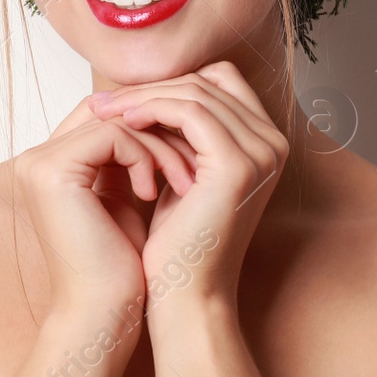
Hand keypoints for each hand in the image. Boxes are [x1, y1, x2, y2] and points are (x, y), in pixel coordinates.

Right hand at [13, 93, 195, 320]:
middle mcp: (36, 158)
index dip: (151, 125)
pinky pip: (114, 136)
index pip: (106, 115)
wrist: (103, 315)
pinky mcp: (53, 172)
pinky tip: (154, 193)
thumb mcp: (127, 200)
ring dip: (161, 146)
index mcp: (51, 165)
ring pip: (118, 120)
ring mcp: (39, 164)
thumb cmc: (122, 269)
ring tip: (183, 181)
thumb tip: (169, 120)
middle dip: (161, 129)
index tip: (192, 147)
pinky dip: (145, 157)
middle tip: (198, 154)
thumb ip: (131, 160)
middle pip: (111, 110)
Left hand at [87, 61, 288, 309]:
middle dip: (151, 86)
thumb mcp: (181, 174)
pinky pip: (189, 112)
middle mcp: (272, 143)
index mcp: (264, 143)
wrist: (188, 294)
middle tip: (103, 100)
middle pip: (208, 81)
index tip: (122, 98)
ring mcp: (260, 152)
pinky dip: (152, 109)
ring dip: (144, 96)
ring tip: (104, 111)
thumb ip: (180, 134)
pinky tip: (123, 122)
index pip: (219, 82)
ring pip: (195, 92)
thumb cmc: (178, 242)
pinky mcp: (237, 164)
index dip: (170, 84)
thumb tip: (147, 91)